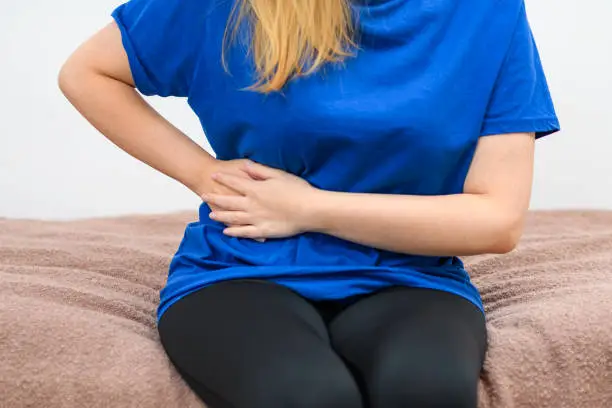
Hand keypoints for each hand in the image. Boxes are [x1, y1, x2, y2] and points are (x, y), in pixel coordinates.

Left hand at [201, 161, 319, 239]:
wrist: (309, 210)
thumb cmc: (297, 190)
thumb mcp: (279, 175)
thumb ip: (261, 171)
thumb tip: (247, 165)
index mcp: (255, 189)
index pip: (234, 182)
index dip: (223, 178)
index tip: (213, 175)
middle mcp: (251, 204)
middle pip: (229, 201)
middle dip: (215, 197)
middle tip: (204, 195)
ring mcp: (255, 219)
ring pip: (233, 218)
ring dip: (220, 216)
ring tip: (211, 214)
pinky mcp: (262, 231)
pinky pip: (244, 232)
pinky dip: (234, 232)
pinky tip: (226, 232)